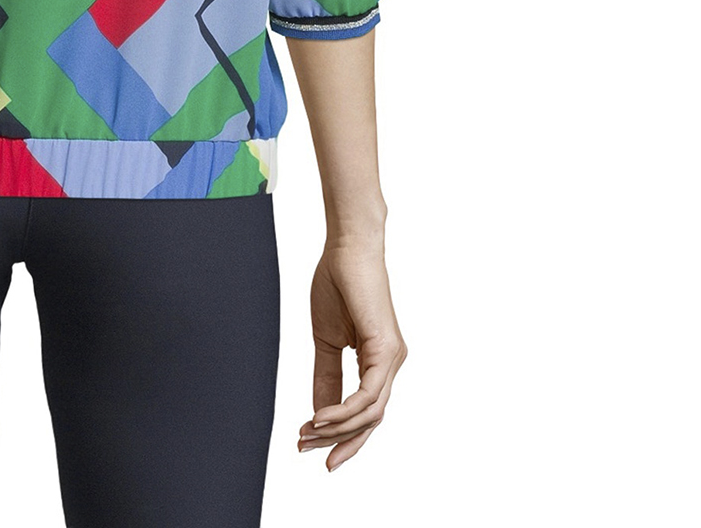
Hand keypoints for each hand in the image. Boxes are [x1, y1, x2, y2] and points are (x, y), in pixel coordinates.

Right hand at [297, 234, 406, 470]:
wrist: (347, 248)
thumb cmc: (337, 285)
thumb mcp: (325, 340)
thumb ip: (326, 377)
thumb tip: (318, 414)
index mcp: (378, 361)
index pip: (364, 411)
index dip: (341, 434)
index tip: (312, 448)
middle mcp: (391, 364)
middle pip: (370, 419)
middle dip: (339, 441)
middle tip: (307, 451)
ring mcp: (393, 358)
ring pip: (370, 412)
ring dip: (337, 428)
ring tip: (308, 434)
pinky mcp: (386, 349)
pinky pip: (369, 394)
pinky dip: (345, 410)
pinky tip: (321, 417)